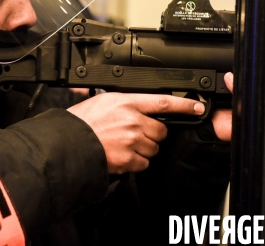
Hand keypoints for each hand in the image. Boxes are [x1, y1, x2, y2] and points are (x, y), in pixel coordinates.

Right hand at [67, 92, 204, 174]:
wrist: (67, 144)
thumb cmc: (81, 123)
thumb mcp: (104, 101)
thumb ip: (126, 103)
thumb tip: (140, 108)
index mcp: (127, 102)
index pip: (163, 102)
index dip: (184, 105)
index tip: (198, 107)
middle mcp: (133, 120)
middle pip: (161, 131)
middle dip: (153, 134)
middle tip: (136, 134)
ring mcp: (132, 141)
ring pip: (154, 148)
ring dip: (144, 149)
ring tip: (125, 146)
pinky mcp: (128, 159)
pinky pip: (144, 163)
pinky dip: (136, 163)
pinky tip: (122, 156)